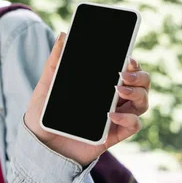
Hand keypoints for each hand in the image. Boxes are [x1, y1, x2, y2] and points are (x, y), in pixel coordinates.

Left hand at [24, 32, 150, 165]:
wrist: (39, 146)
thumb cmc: (43, 115)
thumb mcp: (46, 86)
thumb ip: (55, 62)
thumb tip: (63, 35)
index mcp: (101, 86)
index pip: (126, 70)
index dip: (133, 63)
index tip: (128, 56)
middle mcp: (113, 100)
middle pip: (141, 84)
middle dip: (140, 75)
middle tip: (124, 72)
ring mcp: (115, 117)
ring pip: (142, 102)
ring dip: (137, 93)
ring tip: (118, 89)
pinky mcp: (113, 135)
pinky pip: (133, 125)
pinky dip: (128, 118)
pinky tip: (112, 114)